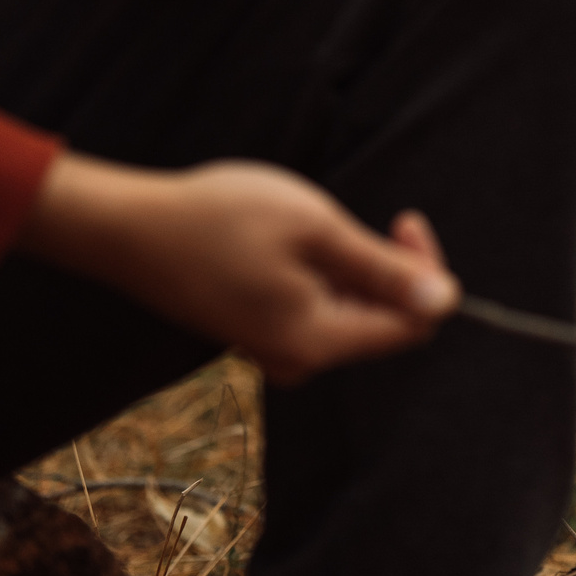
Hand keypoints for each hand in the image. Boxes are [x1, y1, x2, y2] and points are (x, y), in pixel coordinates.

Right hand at [18, 154, 460, 385]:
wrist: (128, 228)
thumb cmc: (221, 219)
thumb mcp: (317, 230)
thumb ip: (384, 271)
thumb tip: (448, 302)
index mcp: (318, 340)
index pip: (413, 325)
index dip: (427, 273)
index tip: (405, 220)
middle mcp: (299, 358)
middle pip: (385, 324)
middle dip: (396, 270)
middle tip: (381, 217)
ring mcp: (275, 348)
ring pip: (352, 315)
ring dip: (360, 271)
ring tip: (325, 226)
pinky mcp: (257, 331)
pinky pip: (317, 311)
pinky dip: (327, 277)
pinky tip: (300, 242)